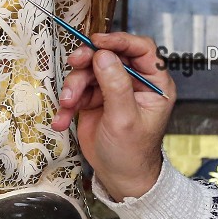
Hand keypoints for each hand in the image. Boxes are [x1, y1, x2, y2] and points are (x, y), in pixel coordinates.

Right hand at [50, 32, 173, 200]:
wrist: (120, 178)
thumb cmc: (132, 153)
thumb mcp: (124, 119)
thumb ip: (115, 85)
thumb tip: (103, 55)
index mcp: (155, 83)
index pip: (141, 49)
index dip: (120, 40)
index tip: (98, 42)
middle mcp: (135, 82)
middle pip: (109, 56)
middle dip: (88, 62)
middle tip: (74, 63)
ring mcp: (114, 89)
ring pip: (89, 71)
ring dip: (74, 87)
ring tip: (67, 105)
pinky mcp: (96, 99)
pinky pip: (78, 90)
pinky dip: (68, 104)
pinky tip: (62, 120)